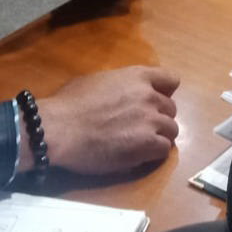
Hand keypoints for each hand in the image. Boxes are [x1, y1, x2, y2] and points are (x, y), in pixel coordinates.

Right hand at [32, 67, 178, 174]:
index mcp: (137, 76)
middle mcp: (149, 95)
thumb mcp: (97, 81)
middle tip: (140, 128)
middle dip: (159, 118)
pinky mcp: (147, 144)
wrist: (59, 128)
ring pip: (172, 130)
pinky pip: (164, 149)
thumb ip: (120, 86)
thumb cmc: (70, 103)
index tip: (154, 102)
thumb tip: (122, 95)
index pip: (171, 79)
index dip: (164, 92)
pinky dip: (153, 154)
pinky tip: (137, 155)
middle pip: (171, 108)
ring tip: (140, 144)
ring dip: (159, 137)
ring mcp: (150, 120)